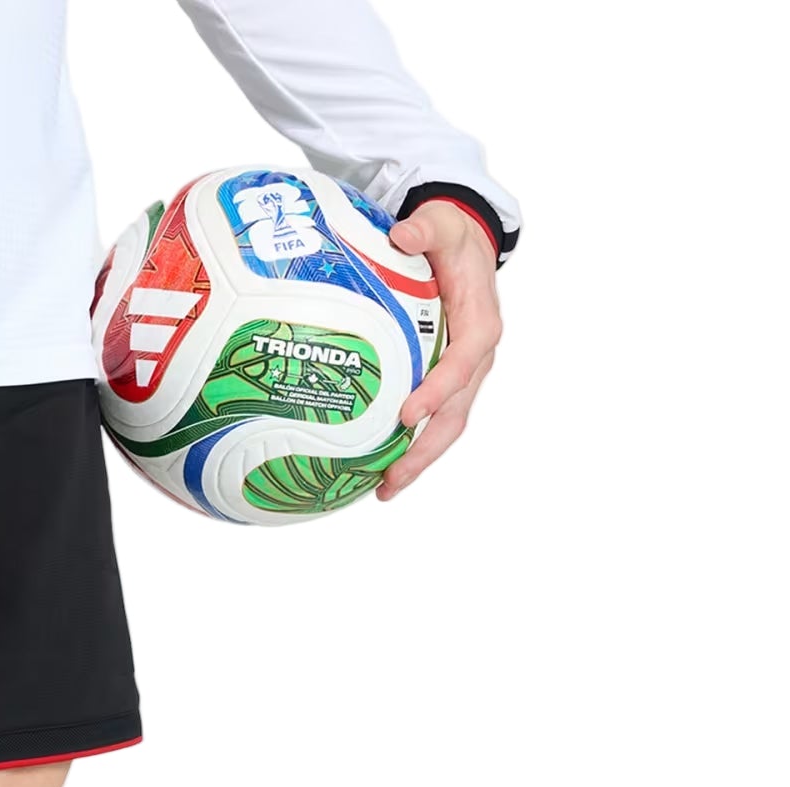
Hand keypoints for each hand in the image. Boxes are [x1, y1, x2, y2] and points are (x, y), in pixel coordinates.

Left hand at [378, 201, 502, 500]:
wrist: (467, 243)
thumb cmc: (452, 236)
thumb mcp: (443, 224)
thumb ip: (426, 228)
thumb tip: (404, 235)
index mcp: (480, 324)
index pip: (461, 365)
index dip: (437, 392)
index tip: (407, 415)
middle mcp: (476, 357)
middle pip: (456, 414)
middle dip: (426, 451)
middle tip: (391, 479)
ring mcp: (464, 374)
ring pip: (448, 426)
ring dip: (419, 460)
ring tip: (385, 489)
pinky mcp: (448, 382)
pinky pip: (435, 420)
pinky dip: (413, 447)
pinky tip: (381, 469)